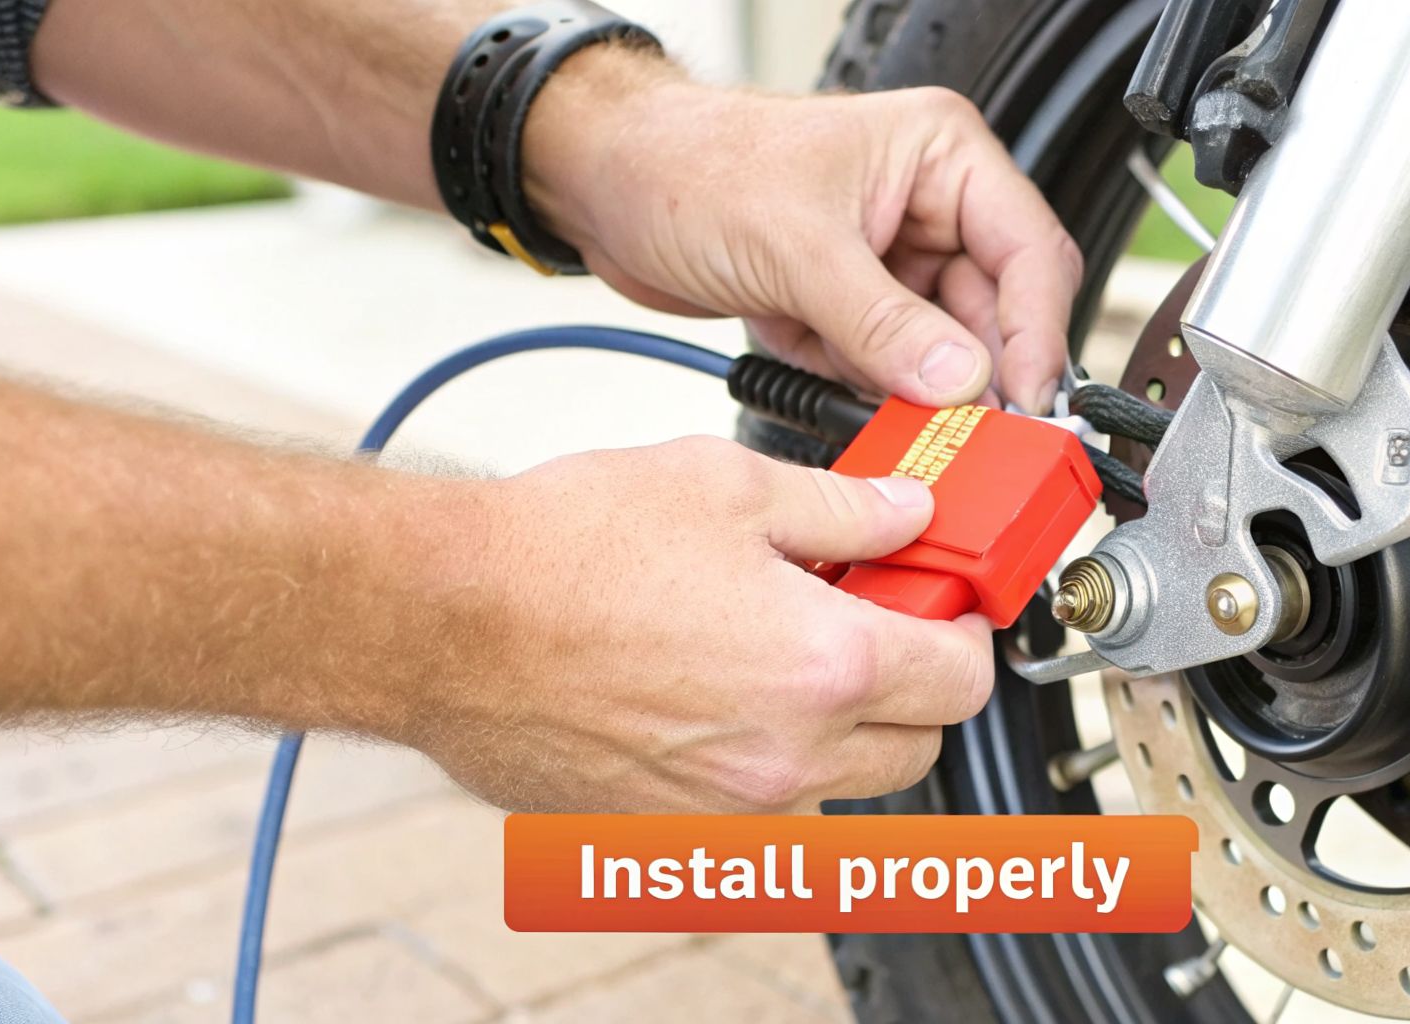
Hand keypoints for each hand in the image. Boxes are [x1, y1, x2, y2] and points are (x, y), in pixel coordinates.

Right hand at [405, 437, 994, 812]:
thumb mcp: (727, 486)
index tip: (941, 600)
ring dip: (843, 727)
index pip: (964, 678)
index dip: (966, 628)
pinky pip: (758, 806)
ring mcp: (725, 806)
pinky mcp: (665, 826)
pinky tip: (716, 687)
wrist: (443, 619)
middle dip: (916, 685)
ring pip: (841, 784)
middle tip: (870, 618)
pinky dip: (767, 757)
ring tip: (782, 648)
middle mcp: (786, 757)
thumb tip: (907, 515)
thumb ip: (845, 509)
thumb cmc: (563, 550)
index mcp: (824, 668)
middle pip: (919, 748)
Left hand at [523, 47, 1083, 412]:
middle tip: (966, 435)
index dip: (1037, 334)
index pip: (1030, 252)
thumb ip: (883, 322)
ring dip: (903, 384)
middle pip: (993, 312)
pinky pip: (883, 366)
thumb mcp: (796, 246)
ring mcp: (890, 260)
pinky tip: (813, 357)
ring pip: (938, 350)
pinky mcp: (848, 304)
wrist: (606, 185)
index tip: (1030, 403)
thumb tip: (959, 382)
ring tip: (871, 395)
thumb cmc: (691, 164)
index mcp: (941, 155)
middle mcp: (928, 205)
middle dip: (969, 375)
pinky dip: (853, 381)